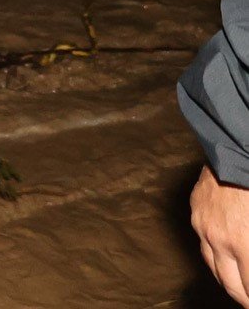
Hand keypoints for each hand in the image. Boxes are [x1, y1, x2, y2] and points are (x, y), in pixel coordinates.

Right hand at [193, 165, 248, 304]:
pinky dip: (216, 254)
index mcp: (243, 242)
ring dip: (229, 280)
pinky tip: (226, 256)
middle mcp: (219, 239)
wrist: (238, 146)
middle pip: (230, 284)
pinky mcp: (196, 209)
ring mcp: (203, 224)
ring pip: (213, 265)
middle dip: (244, 297)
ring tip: (241, 286)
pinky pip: (204, 240)